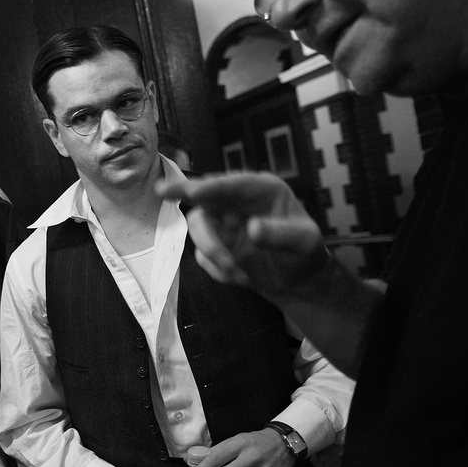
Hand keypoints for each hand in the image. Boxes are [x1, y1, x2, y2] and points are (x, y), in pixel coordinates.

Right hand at [155, 173, 326, 298]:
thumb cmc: (304, 252)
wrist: (297, 282)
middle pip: (204, 195)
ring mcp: (222, 224)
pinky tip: (243, 277)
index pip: (234, 185)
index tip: (193, 192)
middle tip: (162, 191)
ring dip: (212, 250)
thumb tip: (252, 229)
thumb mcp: (303, 242)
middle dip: (182, 192)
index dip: (211, 187)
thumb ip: (280, 234)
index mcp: (262, 191)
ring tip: (233, 270)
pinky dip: (219, 270)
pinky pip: (203, 256)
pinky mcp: (214, 245)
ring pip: (199, 227)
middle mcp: (237, 203)